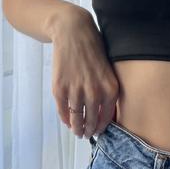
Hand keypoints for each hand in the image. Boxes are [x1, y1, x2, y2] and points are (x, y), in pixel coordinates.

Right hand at [50, 5, 118, 138]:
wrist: (73, 33)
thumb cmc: (93, 51)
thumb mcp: (108, 72)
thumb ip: (107, 93)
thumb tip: (104, 116)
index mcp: (110, 90)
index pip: (106, 119)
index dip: (100, 128)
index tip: (97, 132)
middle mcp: (94, 93)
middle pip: (91, 122)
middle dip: (88, 131)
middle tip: (86, 135)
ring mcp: (76, 91)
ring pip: (76, 119)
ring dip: (76, 128)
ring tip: (77, 131)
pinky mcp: (60, 88)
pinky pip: (63, 110)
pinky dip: (65, 118)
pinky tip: (67, 121)